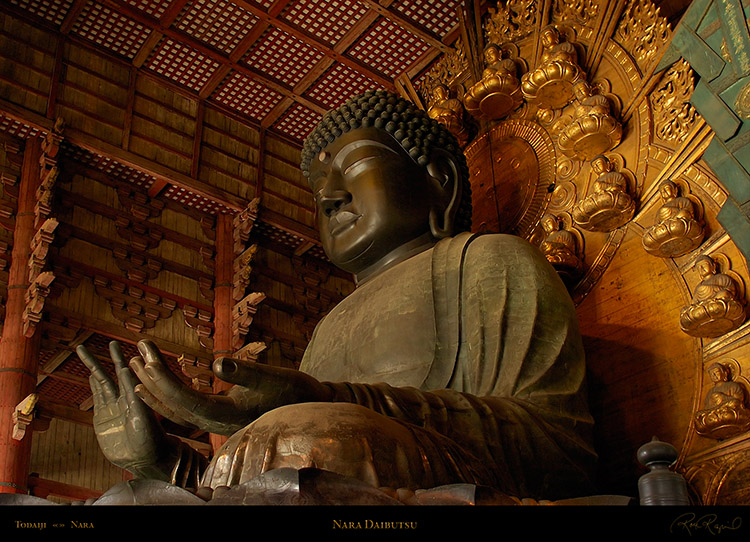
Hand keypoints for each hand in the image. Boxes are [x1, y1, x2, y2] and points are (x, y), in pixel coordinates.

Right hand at [77, 341, 169, 478]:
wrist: (142, 459)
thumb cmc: (150, 439)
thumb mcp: (144, 417)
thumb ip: (135, 398)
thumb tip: (127, 374)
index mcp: (136, 396)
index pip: (127, 373)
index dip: (120, 359)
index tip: (114, 346)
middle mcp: (124, 398)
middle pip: (112, 373)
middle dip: (109, 358)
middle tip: (105, 342)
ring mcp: (112, 407)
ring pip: (101, 383)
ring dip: (94, 368)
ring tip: (85, 353)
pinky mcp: (102, 419)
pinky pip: (97, 398)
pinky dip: (93, 386)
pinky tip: (91, 376)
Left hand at [129, 340, 332, 435]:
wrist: (310, 408)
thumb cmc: (294, 391)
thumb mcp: (273, 377)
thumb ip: (245, 372)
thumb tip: (217, 362)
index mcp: (225, 415)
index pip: (184, 398)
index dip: (163, 377)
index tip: (147, 354)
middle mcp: (214, 423)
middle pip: (173, 403)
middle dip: (152, 376)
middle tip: (137, 349)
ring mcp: (214, 422)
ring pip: (175, 407)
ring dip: (155, 385)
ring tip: (135, 364)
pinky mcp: (218, 416)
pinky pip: (183, 408)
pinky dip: (167, 393)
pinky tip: (156, 383)